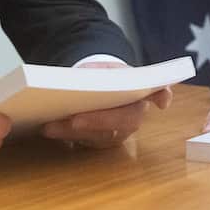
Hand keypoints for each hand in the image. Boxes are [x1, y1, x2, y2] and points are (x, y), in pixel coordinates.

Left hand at [41, 61, 172, 148]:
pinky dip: (66, 136)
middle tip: (75, 119)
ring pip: (100, 136)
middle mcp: (133, 117)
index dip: (160, 97)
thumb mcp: (108, 68)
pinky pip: (84, 142)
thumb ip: (110, 74)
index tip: (161, 100)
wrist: (94, 86)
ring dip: (74, 132)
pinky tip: (49, 129)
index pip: (156, 94)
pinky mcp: (99, 141)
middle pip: (122, 123)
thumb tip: (129, 87)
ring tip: (51, 125)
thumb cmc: (104, 75)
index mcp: (140, 94)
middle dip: (98, 122)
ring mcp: (117, 132)